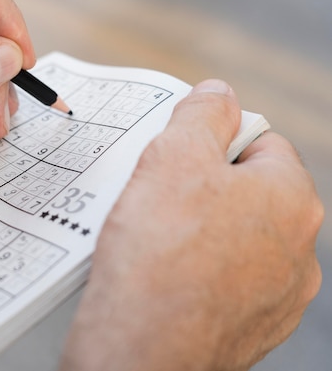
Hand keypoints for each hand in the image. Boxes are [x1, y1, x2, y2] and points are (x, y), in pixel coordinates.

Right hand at [60, 80, 322, 370]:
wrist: (142, 346)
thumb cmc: (159, 254)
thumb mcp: (175, 155)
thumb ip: (202, 115)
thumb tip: (220, 94)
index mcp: (290, 199)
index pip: (261, 145)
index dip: (216, 141)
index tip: (182, 154)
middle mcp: (297, 251)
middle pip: (249, 195)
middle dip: (207, 189)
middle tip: (160, 196)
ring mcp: (277, 297)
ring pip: (237, 242)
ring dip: (203, 232)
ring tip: (157, 239)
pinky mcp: (250, 329)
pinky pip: (226, 283)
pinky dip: (201, 274)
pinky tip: (166, 276)